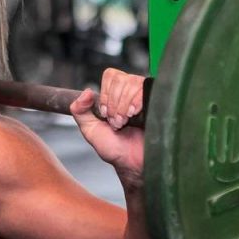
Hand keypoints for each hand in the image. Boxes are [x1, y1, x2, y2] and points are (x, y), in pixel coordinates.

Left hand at [69, 68, 144, 182]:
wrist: (134, 162)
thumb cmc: (115, 148)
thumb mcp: (90, 130)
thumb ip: (79, 111)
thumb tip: (86, 92)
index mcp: (116, 94)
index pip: (111, 76)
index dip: (107, 95)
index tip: (106, 114)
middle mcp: (132, 91)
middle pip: (121, 80)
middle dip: (115, 105)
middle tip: (117, 122)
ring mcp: (147, 95)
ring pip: (133, 84)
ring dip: (124, 107)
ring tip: (127, 122)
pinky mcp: (159, 100)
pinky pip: (146, 90)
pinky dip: (137, 103)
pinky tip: (136, 116)